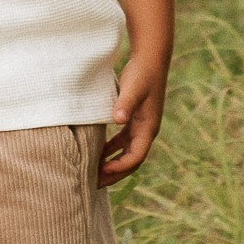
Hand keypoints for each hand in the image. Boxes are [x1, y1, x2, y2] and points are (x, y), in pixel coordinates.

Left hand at [99, 49, 167, 181]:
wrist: (150, 59)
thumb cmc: (142, 74)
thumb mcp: (132, 89)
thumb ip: (125, 104)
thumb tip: (118, 120)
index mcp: (148, 128)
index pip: (135, 157)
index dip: (119, 167)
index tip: (101, 171)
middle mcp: (146, 131)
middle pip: (131, 161)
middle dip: (114, 174)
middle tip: (93, 184)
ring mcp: (141, 126)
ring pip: (126, 153)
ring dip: (111, 164)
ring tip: (93, 173)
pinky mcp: (134, 120)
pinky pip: (122, 142)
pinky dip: (110, 150)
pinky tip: (96, 153)